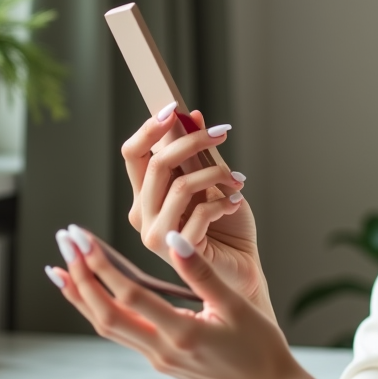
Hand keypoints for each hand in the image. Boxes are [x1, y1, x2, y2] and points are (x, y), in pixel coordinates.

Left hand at [47, 226, 307, 378]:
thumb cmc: (261, 345)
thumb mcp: (235, 305)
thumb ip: (201, 272)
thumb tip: (172, 239)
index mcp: (183, 335)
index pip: (130, 295)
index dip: (101, 264)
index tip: (82, 236)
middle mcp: (162, 352)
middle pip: (106, 314)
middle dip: (81, 277)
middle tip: (64, 241)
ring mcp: (158, 360)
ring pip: (107, 327)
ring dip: (82, 296)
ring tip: (60, 268)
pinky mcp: (160, 361)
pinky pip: (121, 333)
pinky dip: (101, 310)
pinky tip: (93, 293)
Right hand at [122, 104, 269, 315]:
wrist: (244, 270)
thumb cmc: (227, 228)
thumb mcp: (213, 182)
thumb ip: (199, 155)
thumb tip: (192, 115)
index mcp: (145, 195)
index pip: (133, 154)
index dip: (149, 128)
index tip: (174, 108)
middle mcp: (142, 214)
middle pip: (156, 164)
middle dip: (192, 142)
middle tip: (221, 134)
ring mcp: (155, 235)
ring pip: (179, 187)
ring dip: (215, 174)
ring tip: (237, 180)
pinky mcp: (176, 251)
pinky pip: (199, 214)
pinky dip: (223, 202)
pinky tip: (235, 203)